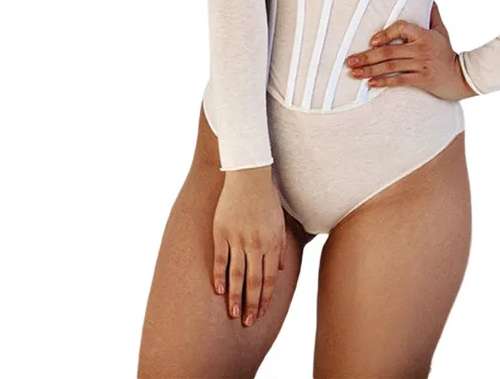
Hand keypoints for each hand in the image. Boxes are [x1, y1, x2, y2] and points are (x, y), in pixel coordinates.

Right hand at [212, 165, 286, 326]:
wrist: (249, 175)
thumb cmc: (267, 198)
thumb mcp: (280, 221)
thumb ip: (281, 246)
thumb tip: (280, 269)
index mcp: (272, 242)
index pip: (270, 278)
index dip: (266, 298)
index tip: (261, 313)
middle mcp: (256, 244)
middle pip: (254, 281)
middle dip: (252, 304)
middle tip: (248, 323)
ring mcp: (237, 239)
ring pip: (236, 274)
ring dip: (235, 296)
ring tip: (234, 314)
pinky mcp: (221, 232)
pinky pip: (220, 259)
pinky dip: (219, 276)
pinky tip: (218, 291)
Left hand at [344, 2, 477, 100]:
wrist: (462, 77)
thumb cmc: (448, 53)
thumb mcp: (441, 31)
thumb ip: (432, 15)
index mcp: (424, 35)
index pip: (401, 28)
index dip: (385, 33)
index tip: (371, 42)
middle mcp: (421, 49)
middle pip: (389, 51)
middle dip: (366, 56)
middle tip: (349, 60)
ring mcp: (421, 65)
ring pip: (391, 66)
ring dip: (370, 70)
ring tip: (354, 72)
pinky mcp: (422, 80)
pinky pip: (399, 80)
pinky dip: (383, 82)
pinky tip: (370, 84)